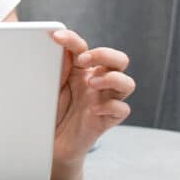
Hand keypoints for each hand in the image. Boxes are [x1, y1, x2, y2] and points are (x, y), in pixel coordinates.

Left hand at [52, 29, 134, 164]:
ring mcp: (105, 100)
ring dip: (112, 79)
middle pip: (119, 60)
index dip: (73, 40)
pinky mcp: (108, 119)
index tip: (56, 37)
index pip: (85, 48)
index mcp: (83, 70)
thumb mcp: (51, 85)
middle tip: (84, 59)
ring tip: (91, 82)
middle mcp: (98, 82)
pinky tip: (93, 109)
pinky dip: (110, 106)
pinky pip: (122, 109)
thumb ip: (59, 66)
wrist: (52, 142)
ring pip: (127, 83)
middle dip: (104, 55)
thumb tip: (61, 45)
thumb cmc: (52, 110)